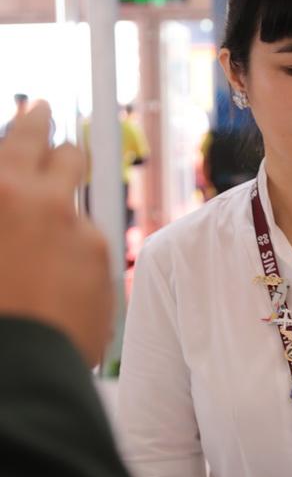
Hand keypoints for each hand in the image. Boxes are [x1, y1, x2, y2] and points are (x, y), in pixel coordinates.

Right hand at [0, 103, 112, 365]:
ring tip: (48, 229)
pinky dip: (75, 255)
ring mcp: (73, 226)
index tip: (40, 110)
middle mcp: (39, 198)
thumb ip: (11, 203)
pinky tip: (56, 284)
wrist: (13, 366)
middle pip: (64, 152)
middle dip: (60, 145)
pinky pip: (88, 244)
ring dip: (66, 203)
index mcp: (3, 188)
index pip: (22, 134)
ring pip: (79, 199)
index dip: (32, 120)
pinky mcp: (99, 257)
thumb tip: (17, 194)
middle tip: (56, 140)